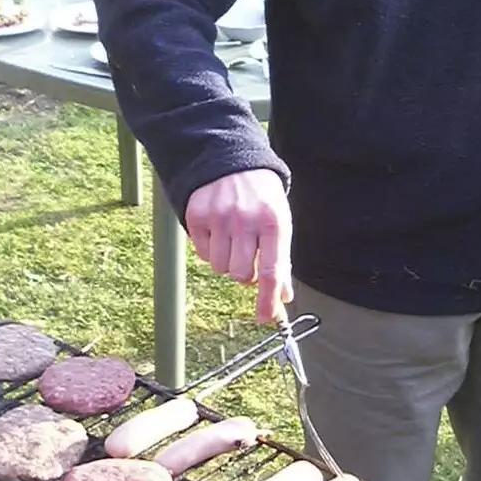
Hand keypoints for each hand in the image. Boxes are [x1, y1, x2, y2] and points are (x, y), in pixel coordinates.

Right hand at [184, 169, 292, 323]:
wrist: (232, 162)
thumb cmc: (261, 198)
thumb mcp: (279, 222)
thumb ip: (282, 260)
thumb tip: (283, 297)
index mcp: (273, 222)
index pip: (271, 271)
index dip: (268, 299)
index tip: (266, 318)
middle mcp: (245, 220)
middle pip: (241, 274)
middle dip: (245, 273)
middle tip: (248, 256)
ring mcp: (218, 217)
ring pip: (220, 268)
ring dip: (227, 262)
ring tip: (233, 239)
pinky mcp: (197, 216)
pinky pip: (203, 254)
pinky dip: (211, 250)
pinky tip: (218, 231)